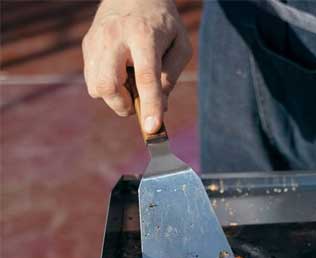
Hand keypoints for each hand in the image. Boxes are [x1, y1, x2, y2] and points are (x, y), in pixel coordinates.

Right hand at [82, 0, 191, 132]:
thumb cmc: (162, 22)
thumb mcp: (180, 45)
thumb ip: (171, 76)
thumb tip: (159, 107)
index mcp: (143, 35)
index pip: (146, 77)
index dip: (150, 105)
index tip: (152, 128)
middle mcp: (114, 37)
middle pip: (108, 85)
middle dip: (124, 105)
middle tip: (139, 104)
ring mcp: (96, 41)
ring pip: (96, 87)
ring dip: (116, 98)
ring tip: (131, 85)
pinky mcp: (87, 45)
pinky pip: (92, 81)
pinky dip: (107, 88)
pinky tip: (121, 75)